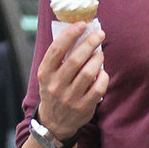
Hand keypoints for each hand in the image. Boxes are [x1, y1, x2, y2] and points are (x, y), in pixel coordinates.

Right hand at [36, 22, 106, 141]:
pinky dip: (103, 77)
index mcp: (45, 73)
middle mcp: (55, 85)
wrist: (54, 122)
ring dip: (97, 59)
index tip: (82, 25)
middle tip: (99, 34)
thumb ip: (59, 58)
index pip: (56, 49)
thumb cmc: (54, 90)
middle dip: (89, 43)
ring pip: (88, 73)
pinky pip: (98, 88)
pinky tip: (102, 72)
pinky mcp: (83, 107)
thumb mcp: (48, 75)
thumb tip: (79, 34)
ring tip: (100, 53)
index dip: (70, 35)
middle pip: (75, 59)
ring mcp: (69, 97)